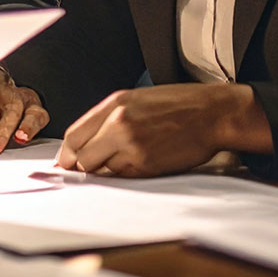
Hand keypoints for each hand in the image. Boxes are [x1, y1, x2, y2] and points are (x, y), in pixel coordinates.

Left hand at [54, 83, 271, 176]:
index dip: (67, 153)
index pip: (74, 136)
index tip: (66, 161)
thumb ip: (106, 119)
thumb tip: (82, 144)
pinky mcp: (147, 165)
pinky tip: (142, 159)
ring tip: (130, 155)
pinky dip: (127, 173)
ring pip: (104, 170)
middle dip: (83, 166)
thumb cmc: (175, 105)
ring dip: (109, 169)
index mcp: (114, 105)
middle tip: (90, 167)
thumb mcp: (134, 99)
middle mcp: (119, 124)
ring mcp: (133, 146)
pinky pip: (125, 177)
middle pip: (82, 158)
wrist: (211, 114)